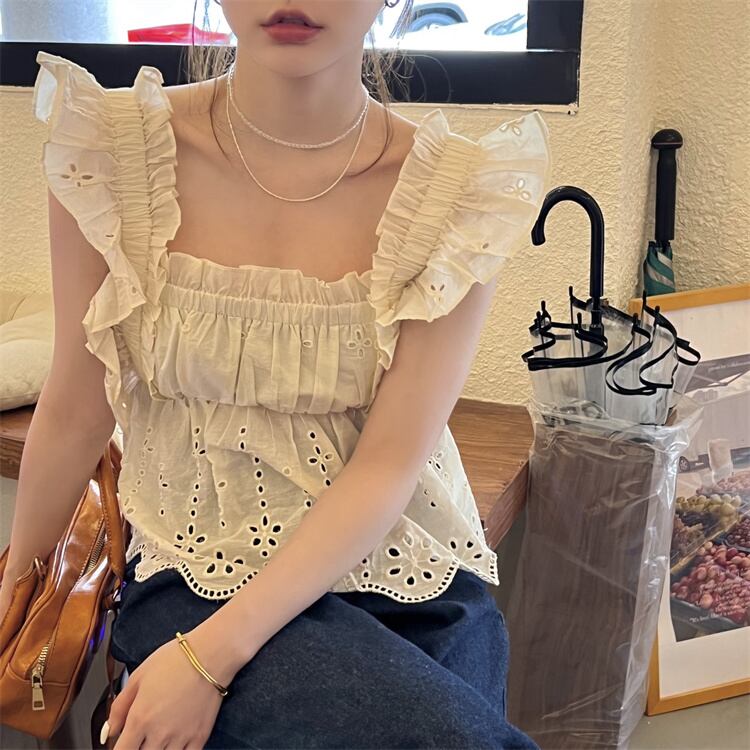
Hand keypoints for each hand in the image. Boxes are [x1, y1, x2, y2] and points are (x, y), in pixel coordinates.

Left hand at [106, 633, 227, 748]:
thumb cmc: (176, 659)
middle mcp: (158, 733)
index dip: (120, 749)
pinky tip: (176, 742)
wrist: (211, 654)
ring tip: (159, 735)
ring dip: (157, 749)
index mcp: (140, 719)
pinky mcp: (199, 737)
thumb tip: (108, 731)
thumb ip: (119, 707)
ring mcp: (180, 738)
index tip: (123, 743)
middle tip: (143, 734)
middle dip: (138, 747)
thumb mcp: (139, 676)